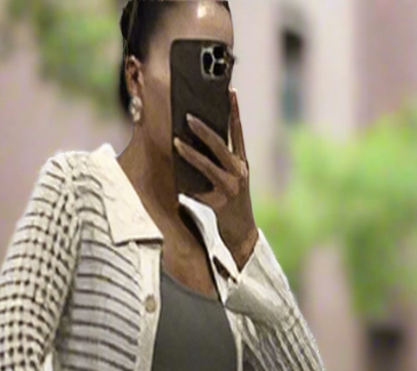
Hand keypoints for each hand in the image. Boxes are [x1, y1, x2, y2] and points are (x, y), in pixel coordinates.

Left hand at [174, 88, 258, 268]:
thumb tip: (195, 145)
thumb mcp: (231, 181)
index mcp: (242, 163)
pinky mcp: (221, 203)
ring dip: (191, 153)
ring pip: (208, 165)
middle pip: (221, 145)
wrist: (242, 234)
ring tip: (175, 141)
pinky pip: (199, 191)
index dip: (234, 111)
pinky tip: (174, 177)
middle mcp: (239, 172)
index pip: (238, 132)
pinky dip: (186, 185)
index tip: (230, 90)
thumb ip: (219, 164)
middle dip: (203, 129)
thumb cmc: (232, 205)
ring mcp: (231, 187)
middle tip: (187, 115)